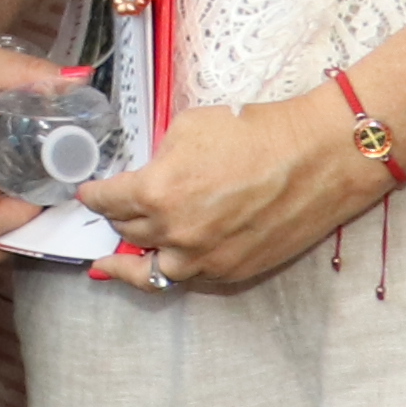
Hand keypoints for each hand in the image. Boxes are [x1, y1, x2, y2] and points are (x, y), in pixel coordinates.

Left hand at [82, 91, 386, 297]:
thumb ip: (158, 158)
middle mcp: (176, 233)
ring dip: (135, 259)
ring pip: (154, 268)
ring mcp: (206, 258)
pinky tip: (166, 262)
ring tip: (116, 261)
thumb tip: (147, 173)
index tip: (88, 195)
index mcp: (156, 193)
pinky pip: (191, 277)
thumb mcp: (188, 129)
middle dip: (114, 220)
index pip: (106, 201)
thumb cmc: (255, 132)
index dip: (93, 196)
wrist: (317, 157)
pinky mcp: (235, 271)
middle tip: (108, 215)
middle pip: (128, 233)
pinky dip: (174, 269)